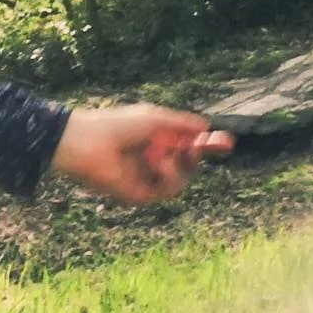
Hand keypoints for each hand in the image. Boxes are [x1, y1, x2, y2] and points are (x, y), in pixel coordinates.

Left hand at [47, 102, 235, 204]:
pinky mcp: (139, 194)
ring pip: (183, 179)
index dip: (208, 145)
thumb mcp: (154, 118)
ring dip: (181, 164)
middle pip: (189, 165)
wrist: (86, 142)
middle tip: (201, 145)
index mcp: (154, 142)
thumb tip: (206, 126)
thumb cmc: (114, 125)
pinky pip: (168, 190)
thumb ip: (181, 123)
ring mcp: (146, 179)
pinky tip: (157, 160)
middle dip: (199, 155)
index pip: (188, 146)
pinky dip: (168, 174)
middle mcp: (152, 162)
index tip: (226, 142)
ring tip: (163, 151)